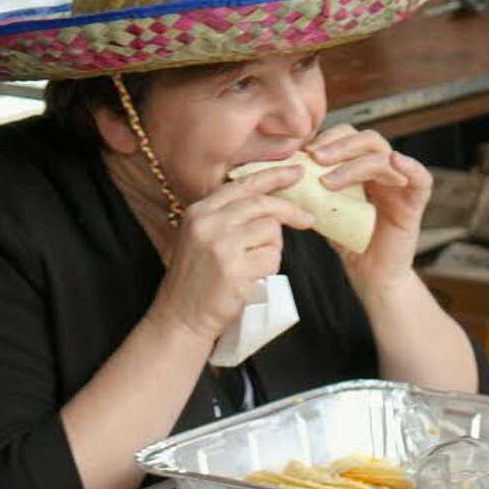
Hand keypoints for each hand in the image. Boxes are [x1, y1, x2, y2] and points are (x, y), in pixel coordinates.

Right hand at [148, 165, 313, 342]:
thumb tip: (270, 204)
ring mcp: (220, 245)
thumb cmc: (196, 279)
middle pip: (262, 204)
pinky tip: (252, 279)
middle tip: (308, 219)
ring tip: (253, 266)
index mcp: (199, 211)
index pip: (242, 185)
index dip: (272, 176)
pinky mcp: (235, 269)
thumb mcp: (200, 237)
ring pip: (271, 232)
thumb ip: (226, 217)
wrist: (181, 316)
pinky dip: (269, 270)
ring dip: (271, 250)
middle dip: (290, 210)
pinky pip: (271, 259)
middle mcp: (208, 223)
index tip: (296, 172)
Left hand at [305, 125, 430, 293]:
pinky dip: (410, 166)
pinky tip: (395, 160)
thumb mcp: (323, 208)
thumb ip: (311, 188)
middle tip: (314, 157)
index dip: (328, 137)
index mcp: (362, 166)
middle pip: (368, 139)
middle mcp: (383, 170)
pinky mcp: (414, 203)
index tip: (304, 151)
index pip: (349, 136)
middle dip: (339, 145)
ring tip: (328, 181)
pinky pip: (421, 178)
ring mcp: (400, 185)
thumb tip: (281, 171)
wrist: (369, 273)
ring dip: (354, 163)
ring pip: (384, 157)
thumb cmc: (347, 240)